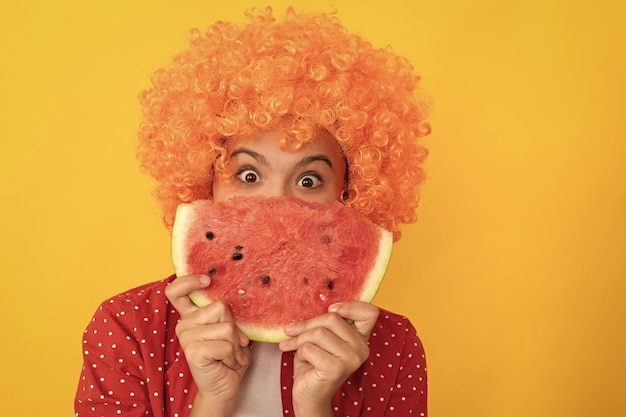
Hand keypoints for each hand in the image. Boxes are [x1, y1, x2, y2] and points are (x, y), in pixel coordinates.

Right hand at [166, 275, 250, 416]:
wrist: (225, 386)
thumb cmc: (229, 357)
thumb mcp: (230, 330)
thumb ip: (225, 315)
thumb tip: (231, 299)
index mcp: (191, 316)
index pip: (176, 291)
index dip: (189, 281)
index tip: (207, 280)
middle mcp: (184, 324)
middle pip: (220, 307)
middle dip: (234, 328)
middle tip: (231, 344)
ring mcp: (186, 337)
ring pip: (226, 327)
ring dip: (235, 345)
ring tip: (229, 356)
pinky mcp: (192, 351)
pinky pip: (225, 344)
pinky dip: (233, 356)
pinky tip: (226, 363)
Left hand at [278, 301, 378, 416]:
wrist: (308, 396)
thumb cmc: (313, 364)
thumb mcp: (320, 338)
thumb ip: (323, 323)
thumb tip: (309, 301)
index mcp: (361, 339)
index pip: (369, 313)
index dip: (350, 305)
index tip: (330, 308)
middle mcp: (361, 349)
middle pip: (332, 318)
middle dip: (306, 324)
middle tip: (291, 331)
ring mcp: (351, 359)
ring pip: (318, 333)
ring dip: (300, 341)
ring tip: (295, 349)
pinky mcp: (336, 369)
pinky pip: (309, 348)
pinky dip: (298, 353)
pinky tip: (302, 362)